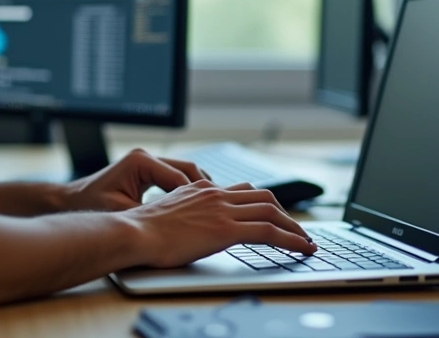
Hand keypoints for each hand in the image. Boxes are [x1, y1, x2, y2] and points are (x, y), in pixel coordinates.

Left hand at [63, 148, 208, 211]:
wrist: (72, 202)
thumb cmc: (91, 207)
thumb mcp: (122, 214)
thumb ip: (150, 216)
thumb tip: (176, 224)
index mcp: (141, 162)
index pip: (180, 179)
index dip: (196, 199)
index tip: (209, 215)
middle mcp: (147, 157)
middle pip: (189, 170)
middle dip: (204, 190)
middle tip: (219, 210)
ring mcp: (149, 162)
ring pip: (186, 172)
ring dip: (198, 190)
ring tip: (213, 209)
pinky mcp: (149, 170)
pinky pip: (176, 177)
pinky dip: (188, 191)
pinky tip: (197, 207)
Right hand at [124, 180, 316, 267]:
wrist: (133, 232)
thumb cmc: (141, 230)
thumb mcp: (166, 214)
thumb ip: (184, 214)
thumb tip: (190, 225)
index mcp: (201, 189)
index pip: (242, 191)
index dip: (262, 204)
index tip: (273, 215)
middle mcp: (215, 194)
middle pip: (263, 197)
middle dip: (284, 213)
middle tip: (295, 229)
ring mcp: (222, 210)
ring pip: (271, 211)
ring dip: (293, 227)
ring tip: (305, 241)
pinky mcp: (226, 229)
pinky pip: (269, 232)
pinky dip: (291, 240)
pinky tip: (301, 249)